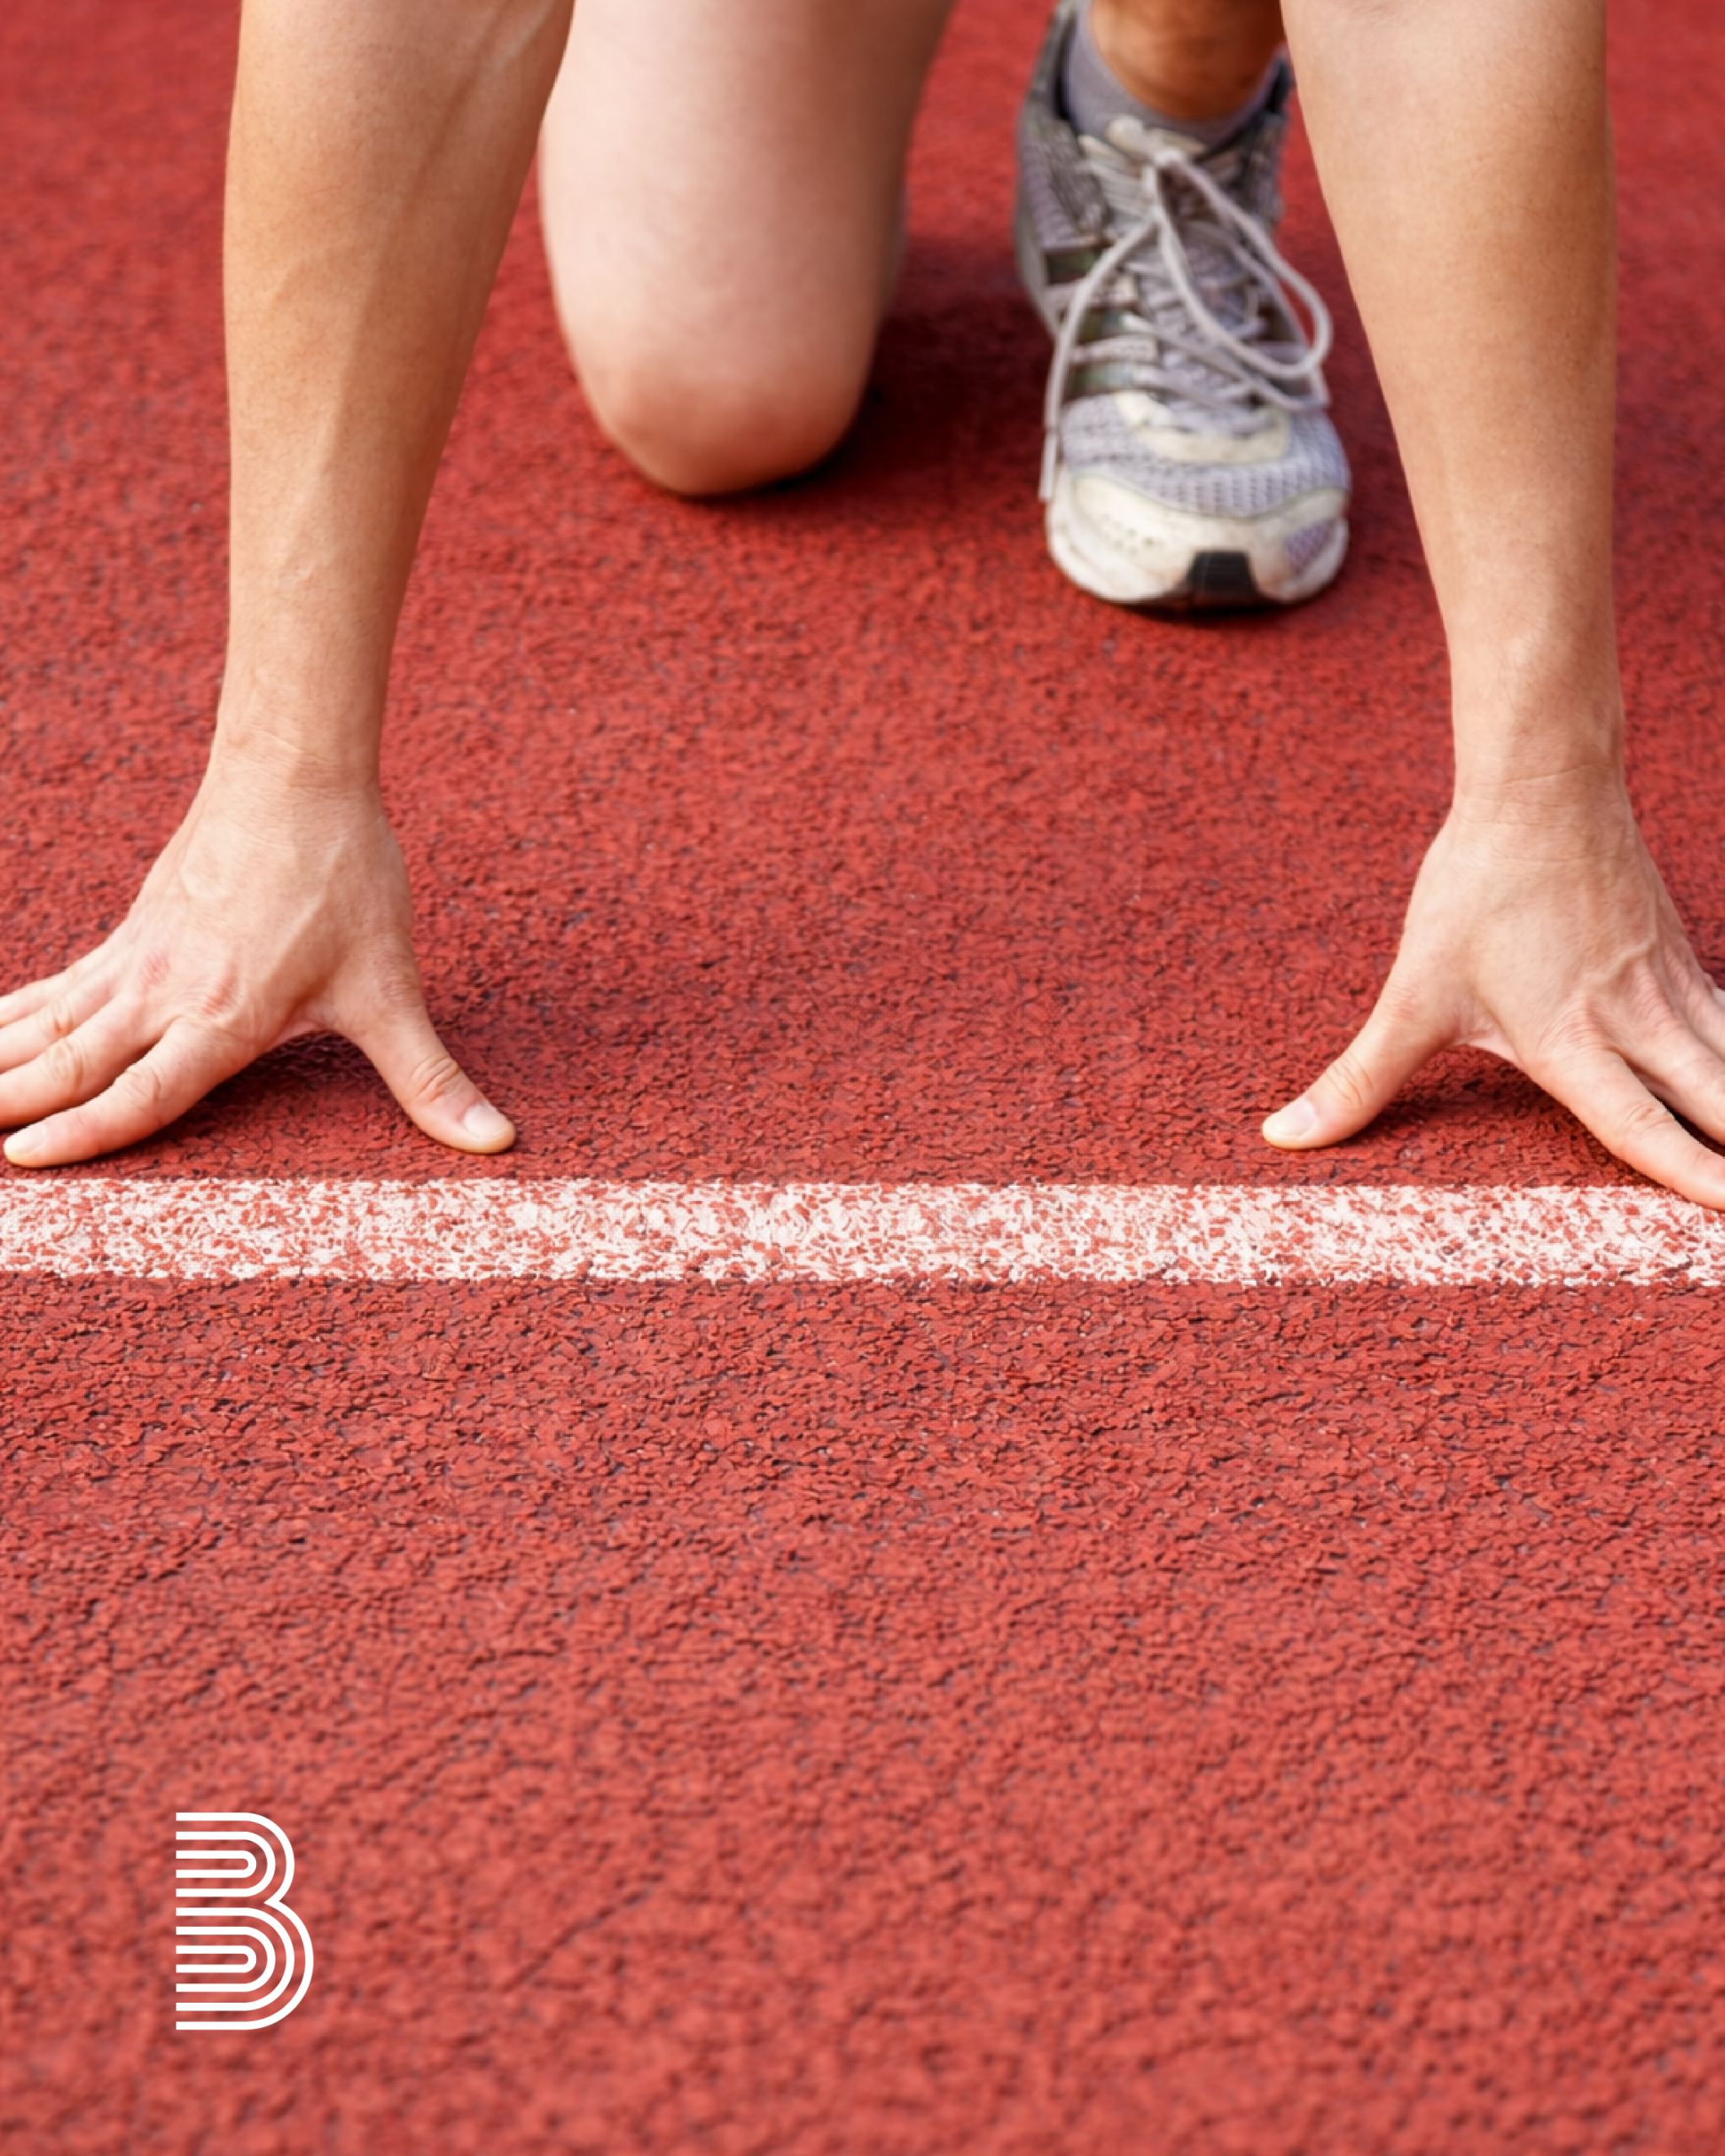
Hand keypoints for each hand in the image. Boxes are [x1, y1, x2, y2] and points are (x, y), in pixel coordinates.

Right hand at [0, 745, 514, 1166]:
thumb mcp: (393, 988)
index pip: (144, 1091)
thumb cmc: (346, 878)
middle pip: (72, 1063)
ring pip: (50, 1026)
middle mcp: (167, 993)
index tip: (24, 1160)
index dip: (87, 1130)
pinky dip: (13, 1019)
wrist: (297, 774)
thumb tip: (498, 1140)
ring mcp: (140, 962)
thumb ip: (431, 1078)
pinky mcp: (132, 936)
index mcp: (225, 1016)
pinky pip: (58, 989)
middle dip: (10, 1106)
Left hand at [1263, 779, 1724, 1206]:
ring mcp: (1668, 986)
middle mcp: (1635, 1023)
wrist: (1542, 788)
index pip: (1642, 1131)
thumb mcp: (1410, 995)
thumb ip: (1357, 1080)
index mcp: (1572, 1045)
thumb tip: (1283, 1136)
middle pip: (1716, 1103)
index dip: (1692, 1181)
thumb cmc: (1477, 890)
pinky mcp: (1680, 954)